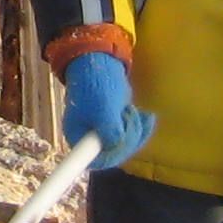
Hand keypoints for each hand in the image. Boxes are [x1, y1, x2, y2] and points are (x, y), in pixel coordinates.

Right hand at [58, 50, 155, 167]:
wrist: (99, 62)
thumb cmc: (97, 84)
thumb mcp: (104, 109)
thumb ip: (110, 131)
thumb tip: (116, 147)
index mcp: (78, 136)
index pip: (97, 160)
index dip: (114, 155)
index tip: (125, 141)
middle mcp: (88, 138)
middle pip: (114, 152)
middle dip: (128, 136)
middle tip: (130, 116)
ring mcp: (102, 131)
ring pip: (126, 143)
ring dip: (134, 127)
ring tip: (132, 110)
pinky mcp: (114, 124)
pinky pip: (131, 134)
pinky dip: (139, 125)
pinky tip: (144, 115)